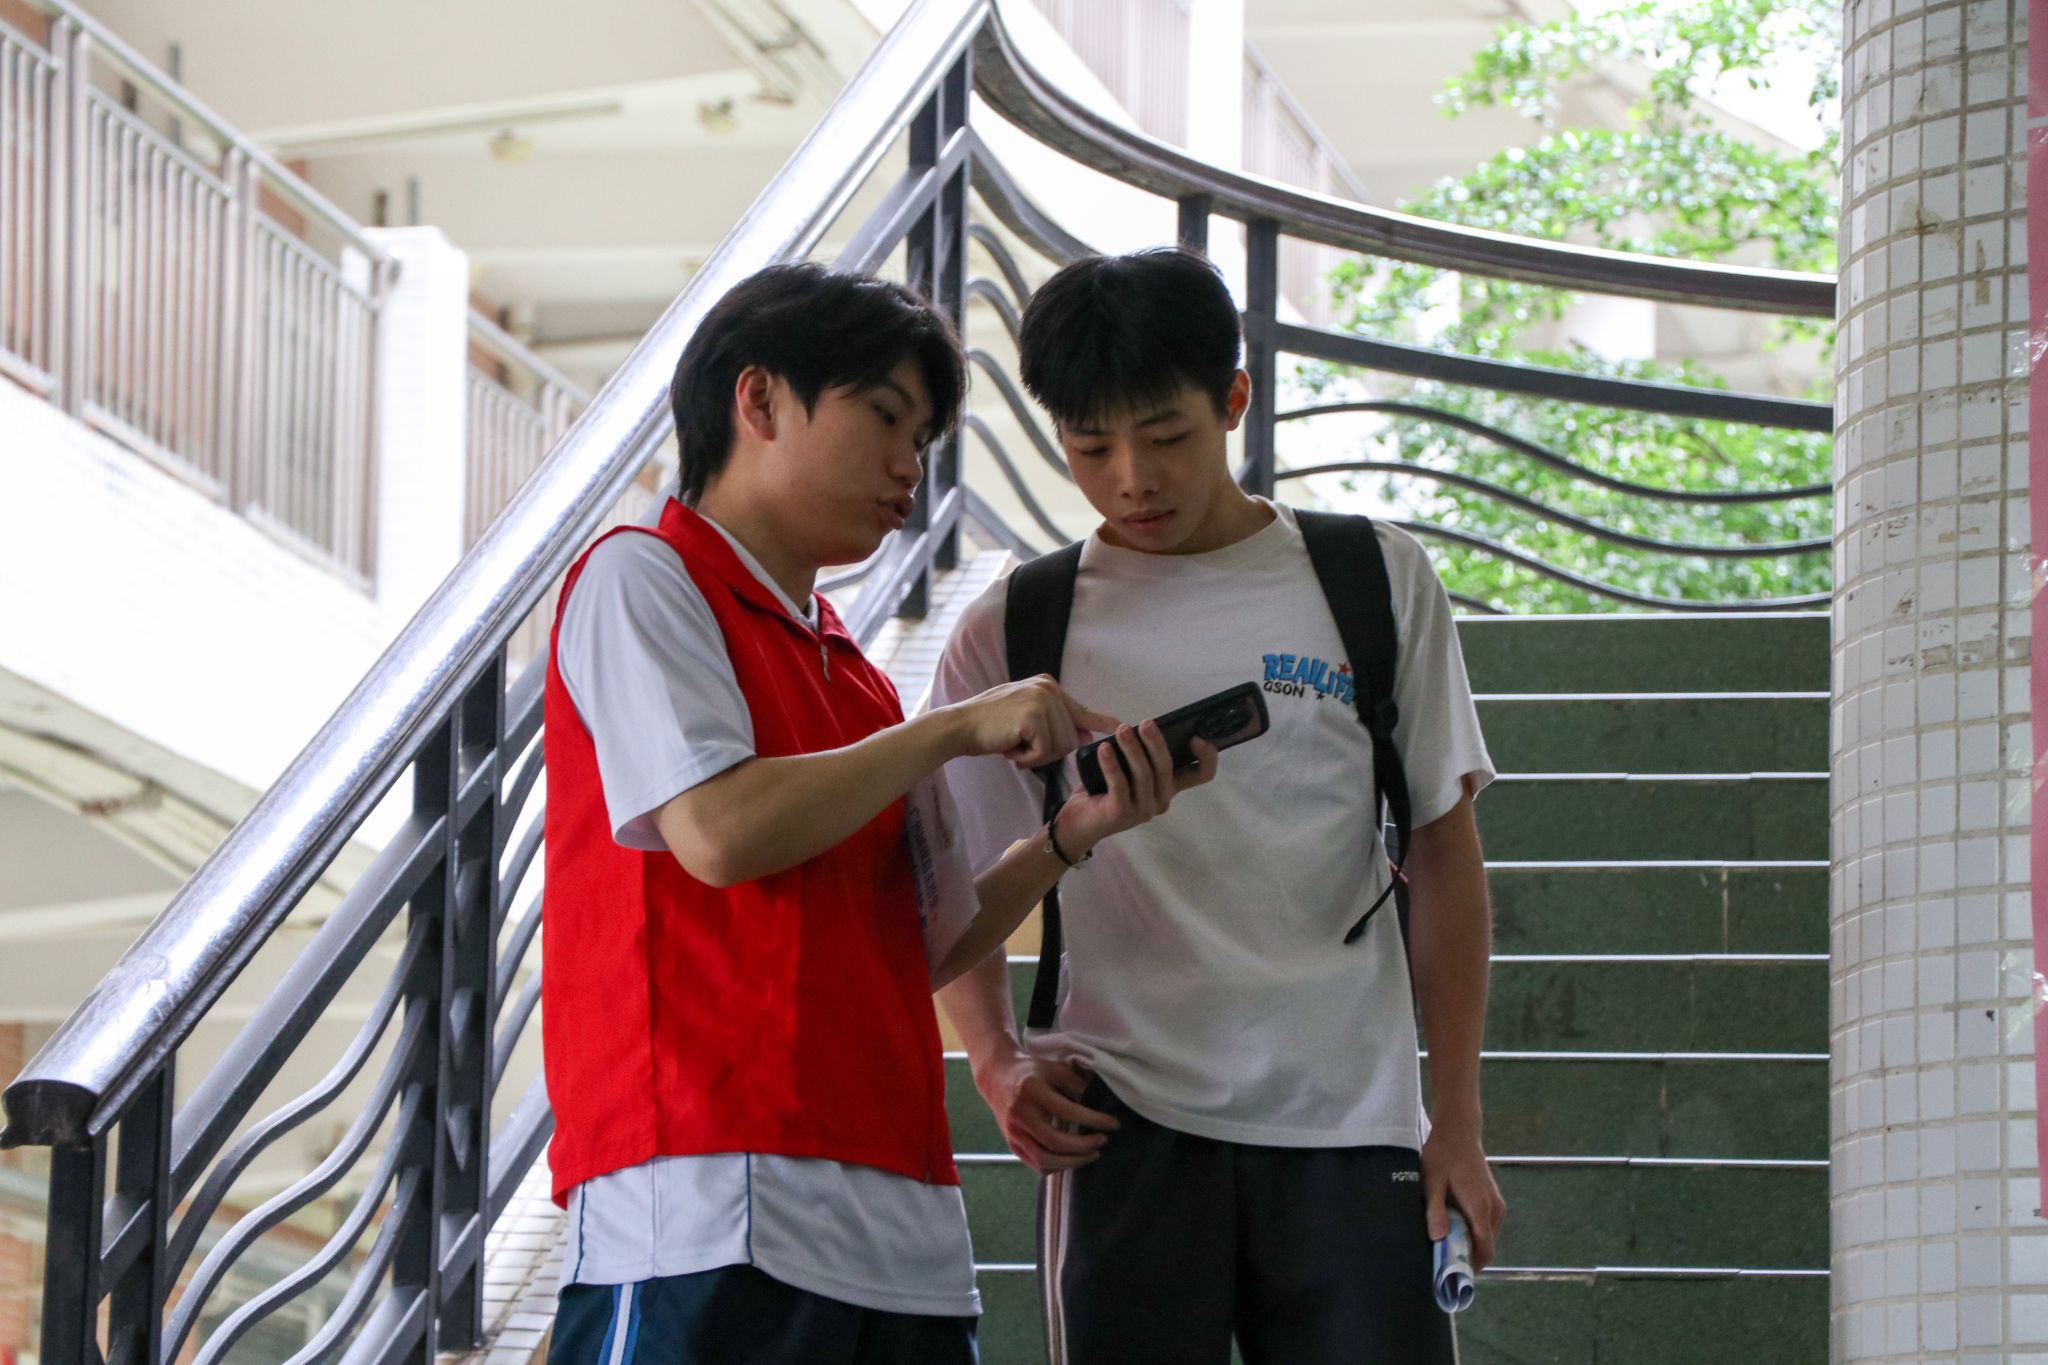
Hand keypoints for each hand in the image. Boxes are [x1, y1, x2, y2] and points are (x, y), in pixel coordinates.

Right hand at [944, 675, 1118, 768]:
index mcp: (1047, 686)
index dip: (1102, 721)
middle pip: (1071, 736)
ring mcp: (1042, 699)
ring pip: (1060, 746)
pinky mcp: (1034, 716)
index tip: (1121, 727)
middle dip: (1047, 751)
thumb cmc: (989, 727)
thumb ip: (1053, 723)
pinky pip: (1045, 751)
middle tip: (1020, 747)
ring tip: (1013, 745)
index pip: (1082, 709)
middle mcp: (1048, 688)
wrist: (959, 726)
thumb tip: (1086, 736)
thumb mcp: (1025, 719)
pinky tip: (1010, 748)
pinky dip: (1028, 758)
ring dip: (1036, 756)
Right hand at [973, 1048, 1118, 1173]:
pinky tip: (1073, 1159)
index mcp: (1030, 1090)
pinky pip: (1037, 1165)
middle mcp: (1019, 1114)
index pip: (1067, 1111)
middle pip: (1054, 1141)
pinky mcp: (1012, 1145)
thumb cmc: (1032, 1072)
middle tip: (1103, 1140)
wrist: (997, 1077)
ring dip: (1073, 1162)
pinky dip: (1058, 1167)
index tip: (1113, 1124)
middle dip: (1084, 1146)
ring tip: (1092, 1154)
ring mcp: (1013, 1133)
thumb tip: (1099, 1106)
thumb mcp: (1055, 1069)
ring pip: (1044, 1160)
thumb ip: (1077, 1084)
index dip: (1093, 1120)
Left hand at [1055, 722, 1218, 854]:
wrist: (1079, 822)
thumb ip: (1141, 754)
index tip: (1197, 736)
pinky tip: (1104, 749)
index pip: (1201, 774)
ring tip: (1121, 730)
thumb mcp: (1128, 769)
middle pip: (1167, 768)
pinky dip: (1112, 764)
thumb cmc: (1104, 790)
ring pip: (1144, 775)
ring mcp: (1142, 810)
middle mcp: (1161, 800)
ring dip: (1132, 749)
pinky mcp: (1121, 814)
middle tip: (1145, 724)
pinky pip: (1119, 784)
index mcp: (1168, 787)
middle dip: (1156, 743)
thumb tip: (1144, 726)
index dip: (1207, 756)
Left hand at [1421, 1122, 1505, 1269]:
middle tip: (1443, 1262)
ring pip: (1488, 1237)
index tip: (1453, 1276)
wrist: (1459, 1132)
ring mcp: (1497, 1205)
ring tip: (1446, 1245)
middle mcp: (1494, 1209)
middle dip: (1468, 1258)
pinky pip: (1487, 1226)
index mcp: (1480, 1207)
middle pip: (1487, 1247)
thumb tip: (1438, 1238)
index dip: (1472, 1267)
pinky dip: (1474, 1233)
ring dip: (1471, 1245)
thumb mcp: (1432, 1182)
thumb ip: (1435, 1210)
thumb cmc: (1442, 1155)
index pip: (1485, 1249)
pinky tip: (1454, 1227)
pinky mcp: (1494, 1201)